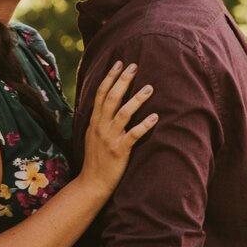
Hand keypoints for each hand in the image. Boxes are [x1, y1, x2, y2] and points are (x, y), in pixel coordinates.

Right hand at [80, 60, 156, 196]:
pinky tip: (155, 117)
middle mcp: (100, 126)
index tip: (119, 62)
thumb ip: (98, 119)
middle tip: (134, 66)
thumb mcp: (91, 135)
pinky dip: (144, 125)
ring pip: (123, 113)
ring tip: (149, 87)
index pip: (101, 93)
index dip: (110, 77)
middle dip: (123, 80)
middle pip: (112, 98)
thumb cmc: (95, 159)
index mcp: (94, 121)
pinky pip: (134, 135)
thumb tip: (107, 102)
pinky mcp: (119, 150)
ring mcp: (109, 138)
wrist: (91, 183)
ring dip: (137, 99)